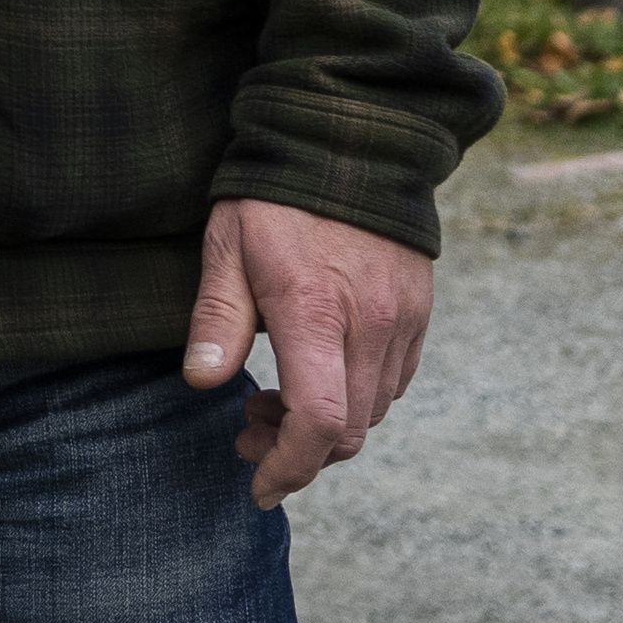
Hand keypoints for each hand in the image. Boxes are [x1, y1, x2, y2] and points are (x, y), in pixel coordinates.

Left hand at [184, 197, 433, 506]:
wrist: (351, 137)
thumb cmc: (275, 194)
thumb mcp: (227, 247)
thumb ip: (217, 319)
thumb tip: (203, 384)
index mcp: (316, 312)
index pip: (319, 422)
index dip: (290, 466)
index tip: (257, 485)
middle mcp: (371, 326)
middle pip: (349, 431)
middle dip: (297, 452)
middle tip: (245, 434)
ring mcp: (403, 322)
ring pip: (373, 411)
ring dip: (326, 426)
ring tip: (270, 401)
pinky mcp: (419, 313)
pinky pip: (393, 382)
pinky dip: (354, 397)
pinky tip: (316, 373)